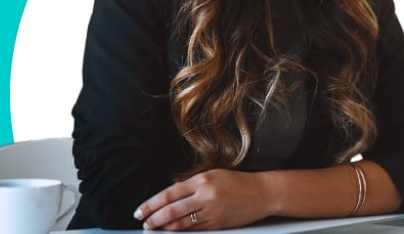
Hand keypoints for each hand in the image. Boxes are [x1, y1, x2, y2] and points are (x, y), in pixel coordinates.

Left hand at [134, 168, 272, 229]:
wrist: (262, 193)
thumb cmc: (237, 182)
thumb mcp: (213, 175)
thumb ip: (191, 184)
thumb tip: (171, 193)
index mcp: (202, 180)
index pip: (169, 194)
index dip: (152, 204)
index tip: (140, 210)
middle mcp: (205, 196)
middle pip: (172, 211)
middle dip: (154, 219)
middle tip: (144, 223)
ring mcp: (212, 212)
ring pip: (181, 224)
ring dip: (165, 228)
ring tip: (155, 229)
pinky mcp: (218, 225)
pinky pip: (195, 230)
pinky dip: (181, 232)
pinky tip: (173, 232)